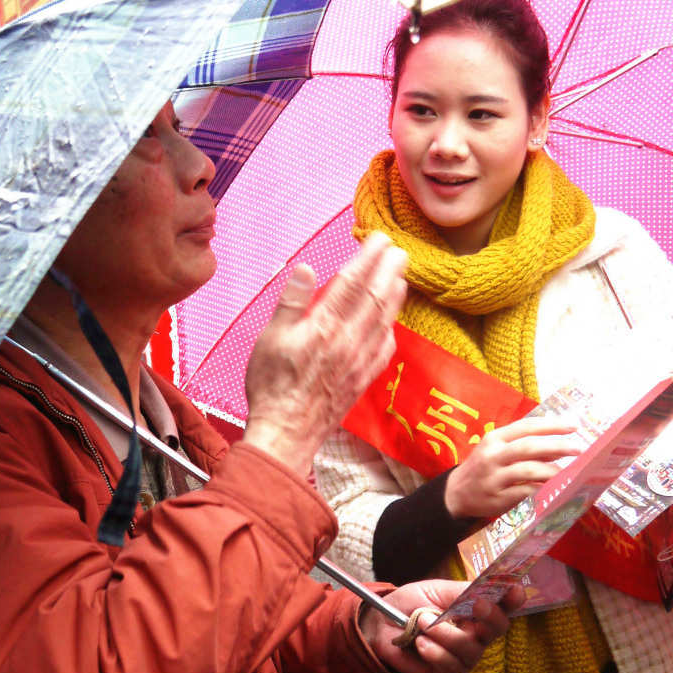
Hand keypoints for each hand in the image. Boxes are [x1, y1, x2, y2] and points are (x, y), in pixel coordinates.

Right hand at [243, 232, 406, 475]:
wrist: (286, 432)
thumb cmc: (272, 385)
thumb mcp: (270, 338)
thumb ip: (291, 302)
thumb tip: (307, 269)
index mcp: (324, 326)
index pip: (352, 283)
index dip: (369, 258)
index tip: (381, 240)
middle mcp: (348, 340)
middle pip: (375, 298)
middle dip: (389, 270)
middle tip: (400, 250)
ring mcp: (359, 361)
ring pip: (384, 321)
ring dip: (395, 296)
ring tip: (402, 277)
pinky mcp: (362, 380)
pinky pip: (384, 350)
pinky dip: (391, 331)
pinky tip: (392, 324)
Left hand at [359, 578, 523, 672]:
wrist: (380, 624)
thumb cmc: (410, 604)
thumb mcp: (436, 590)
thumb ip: (461, 592)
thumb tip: (487, 588)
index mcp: (476, 611)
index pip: (504, 607)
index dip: (513, 600)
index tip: (514, 591)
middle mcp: (476, 634)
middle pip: (498, 628)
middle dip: (489, 616)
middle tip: (475, 606)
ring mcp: (464, 656)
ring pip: (471, 649)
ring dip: (445, 633)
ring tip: (421, 622)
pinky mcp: (446, 672)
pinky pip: (450, 665)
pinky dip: (433, 651)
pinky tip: (419, 643)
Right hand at [443, 414, 577, 522]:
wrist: (456, 493)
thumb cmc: (483, 467)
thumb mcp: (498, 450)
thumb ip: (525, 446)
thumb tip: (559, 447)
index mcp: (495, 438)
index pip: (526, 426)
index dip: (552, 425)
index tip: (573, 427)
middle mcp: (493, 455)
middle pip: (529, 446)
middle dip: (557, 446)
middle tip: (578, 449)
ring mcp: (494, 477)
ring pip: (528, 470)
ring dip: (552, 470)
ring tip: (569, 473)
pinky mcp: (497, 497)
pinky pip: (525, 491)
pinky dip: (542, 489)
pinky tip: (554, 488)